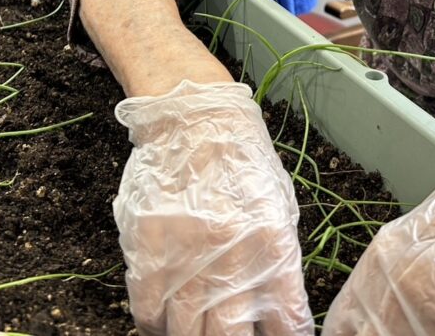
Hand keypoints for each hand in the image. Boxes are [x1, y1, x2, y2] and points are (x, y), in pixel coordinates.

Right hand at [114, 80, 313, 334]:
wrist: (193, 120)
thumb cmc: (241, 160)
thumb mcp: (276, 206)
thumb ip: (277, 260)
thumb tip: (276, 311)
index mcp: (273, 248)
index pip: (287, 323)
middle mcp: (230, 261)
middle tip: (227, 332)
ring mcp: (184, 259)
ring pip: (185, 334)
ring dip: (191, 334)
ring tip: (196, 325)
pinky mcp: (146, 252)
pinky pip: (148, 313)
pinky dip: (157, 322)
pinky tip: (166, 314)